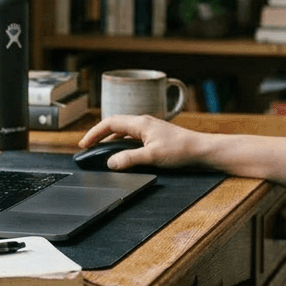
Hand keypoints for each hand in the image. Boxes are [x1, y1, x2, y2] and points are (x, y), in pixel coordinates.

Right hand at [77, 114, 202, 170]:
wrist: (202, 151)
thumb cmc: (181, 150)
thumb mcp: (152, 156)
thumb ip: (129, 159)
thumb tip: (110, 163)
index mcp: (140, 123)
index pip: (110, 122)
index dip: (94, 133)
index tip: (84, 145)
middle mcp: (144, 123)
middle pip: (115, 125)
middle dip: (99, 135)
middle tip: (88, 148)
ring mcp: (150, 129)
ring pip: (124, 132)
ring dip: (111, 140)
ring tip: (101, 151)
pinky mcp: (156, 137)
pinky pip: (133, 138)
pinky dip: (123, 145)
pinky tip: (123, 155)